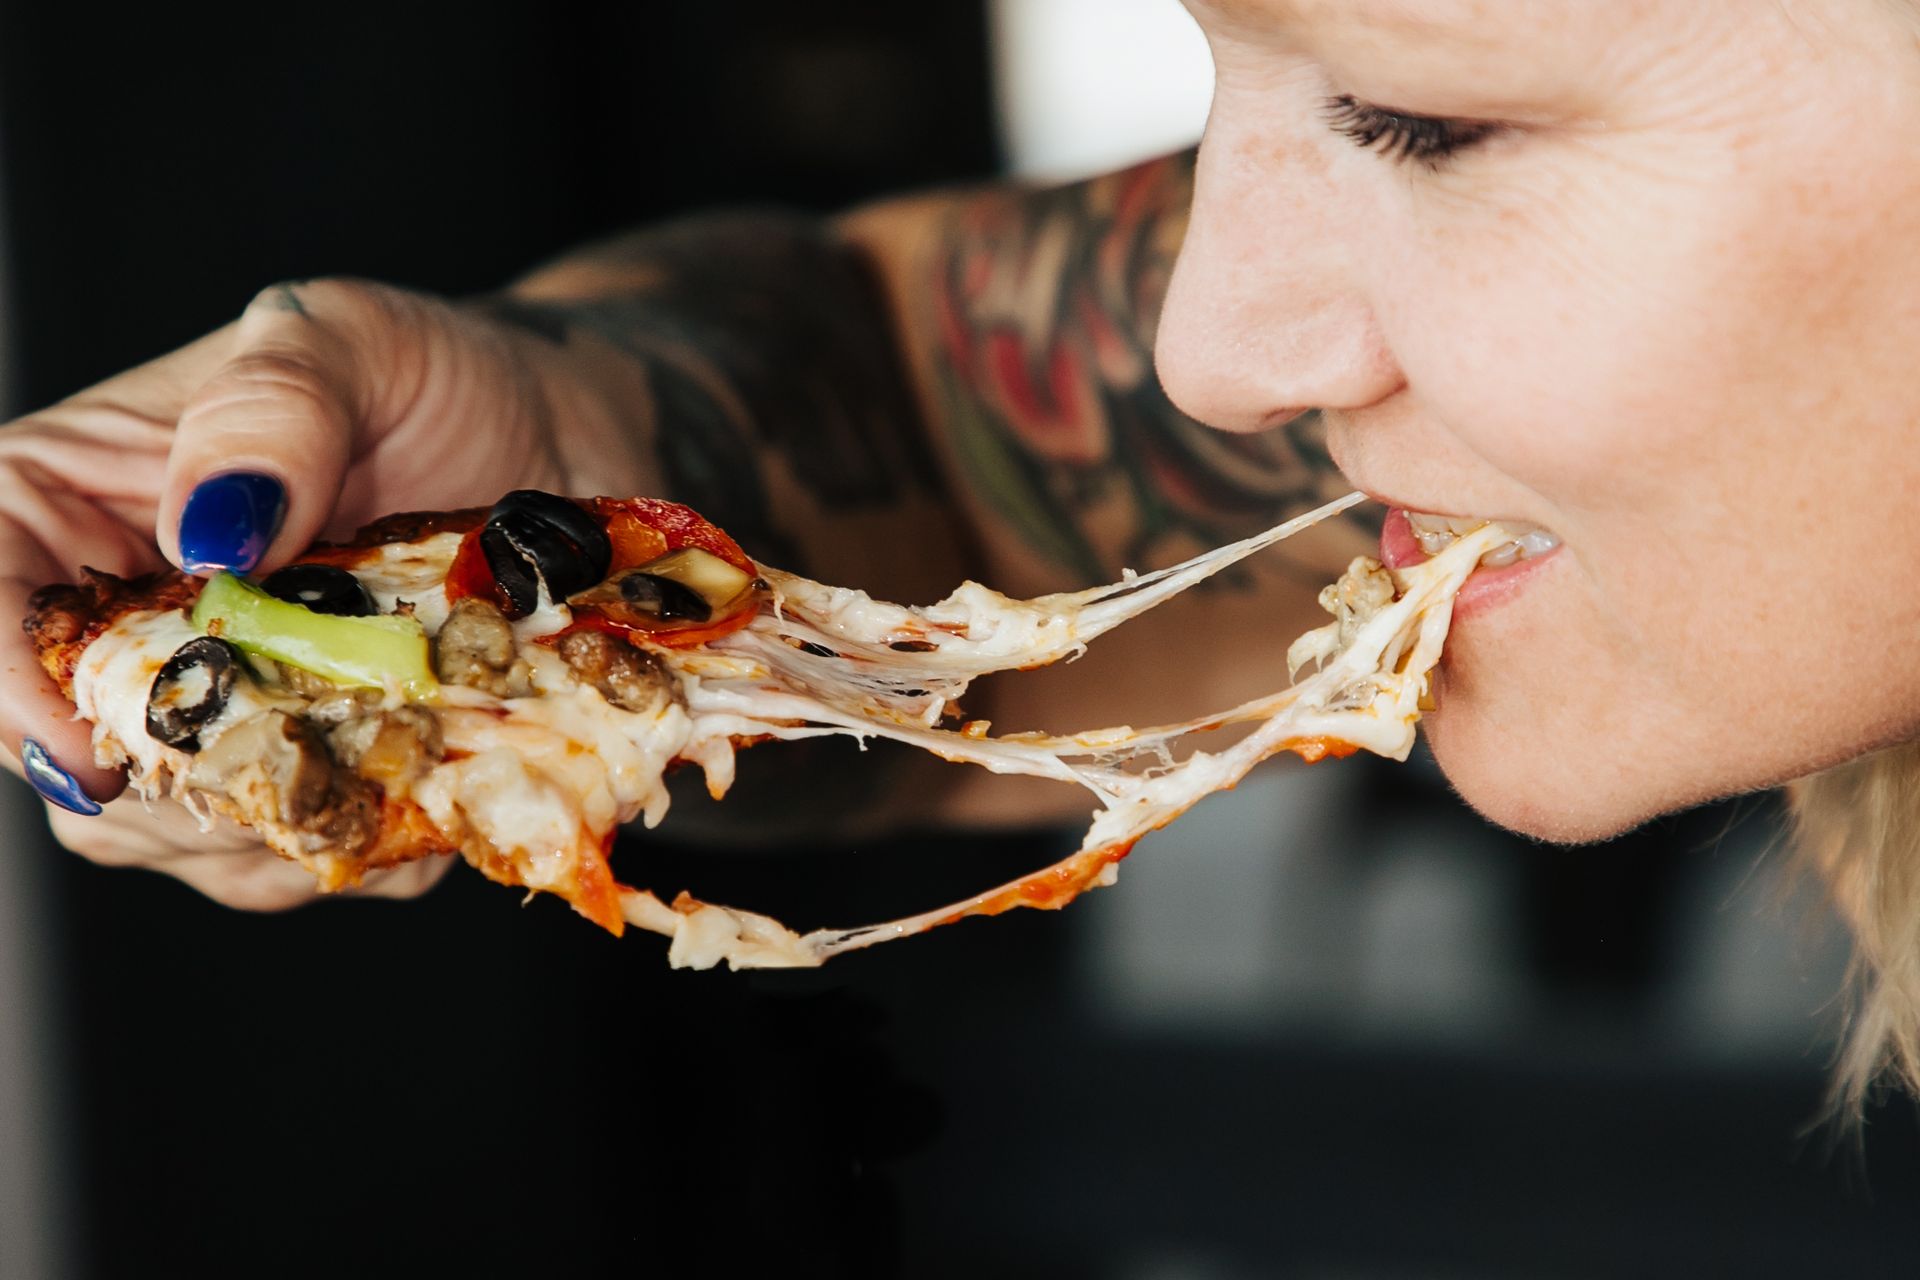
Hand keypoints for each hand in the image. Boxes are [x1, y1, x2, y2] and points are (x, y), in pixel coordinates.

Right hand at [0, 278, 641, 905]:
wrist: (560, 438)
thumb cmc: (440, 374)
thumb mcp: (351, 339)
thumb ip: (275, 407)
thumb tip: (214, 527)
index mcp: (69, 498)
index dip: (7, 692)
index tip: (98, 757)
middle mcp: (118, 616)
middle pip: (62, 749)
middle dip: (170, 788)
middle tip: (300, 763)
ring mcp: (210, 703)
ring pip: (168, 829)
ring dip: (273, 829)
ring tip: (388, 763)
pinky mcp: (300, 762)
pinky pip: (287, 847)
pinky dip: (351, 846)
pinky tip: (425, 790)